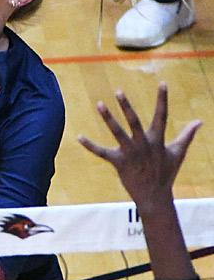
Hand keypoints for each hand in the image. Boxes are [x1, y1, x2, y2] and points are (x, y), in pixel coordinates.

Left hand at [78, 84, 200, 214]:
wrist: (154, 196)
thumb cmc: (166, 172)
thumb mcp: (178, 153)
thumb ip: (187, 135)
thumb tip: (200, 121)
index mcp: (157, 140)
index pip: (162, 116)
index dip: (162, 100)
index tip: (162, 83)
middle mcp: (143, 144)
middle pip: (134, 122)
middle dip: (127, 106)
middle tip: (119, 91)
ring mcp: (130, 153)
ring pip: (117, 132)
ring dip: (108, 118)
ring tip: (100, 104)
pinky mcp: (119, 162)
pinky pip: (102, 153)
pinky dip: (90, 146)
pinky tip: (79, 137)